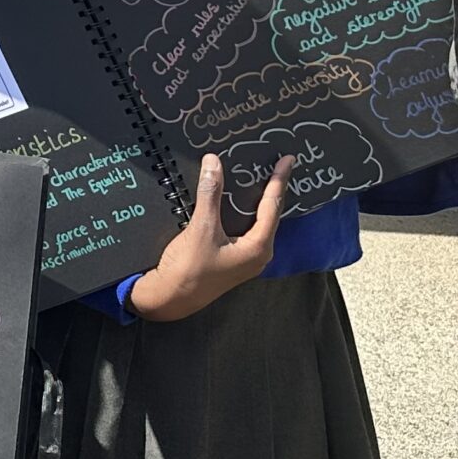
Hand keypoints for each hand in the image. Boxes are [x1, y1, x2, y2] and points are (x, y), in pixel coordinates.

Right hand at [126, 152, 291, 321]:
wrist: (169, 298)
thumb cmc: (189, 269)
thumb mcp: (201, 228)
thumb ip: (210, 194)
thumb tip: (213, 162)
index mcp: (259, 248)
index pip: (272, 206)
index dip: (279, 181)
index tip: (288, 160)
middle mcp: (257, 253)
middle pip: (268, 214)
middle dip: (270, 189)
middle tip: (275, 165)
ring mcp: (244, 257)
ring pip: (254, 221)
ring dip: (253, 200)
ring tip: (256, 178)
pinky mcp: (230, 258)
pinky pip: (241, 228)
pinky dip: (238, 211)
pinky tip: (231, 200)